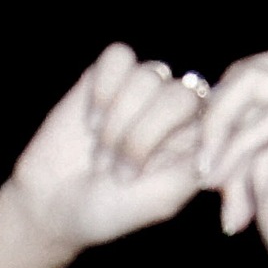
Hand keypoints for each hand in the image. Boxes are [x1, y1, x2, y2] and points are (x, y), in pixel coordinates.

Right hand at [9, 44, 206, 253]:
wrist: (51, 204)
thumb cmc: (109, 210)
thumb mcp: (160, 200)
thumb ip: (192, 167)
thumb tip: (217, 135)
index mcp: (194, 143)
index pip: (215, 117)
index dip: (188, 138)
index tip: (161, 170)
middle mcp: (173, 113)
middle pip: (180, 95)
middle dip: (145, 136)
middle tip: (119, 173)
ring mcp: (141, 90)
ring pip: (148, 76)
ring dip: (119, 121)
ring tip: (101, 155)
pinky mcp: (107, 74)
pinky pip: (119, 57)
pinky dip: (104, 89)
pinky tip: (90, 119)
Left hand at [197, 50, 267, 267]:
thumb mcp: (264, 200)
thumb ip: (245, 161)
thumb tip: (213, 137)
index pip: (247, 87)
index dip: (214, 123)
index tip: (202, 179)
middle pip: (251, 68)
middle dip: (213, 113)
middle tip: (200, 166)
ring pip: (255, 80)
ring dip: (219, 127)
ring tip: (208, 176)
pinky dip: (238, 144)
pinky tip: (224, 178)